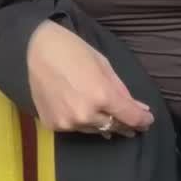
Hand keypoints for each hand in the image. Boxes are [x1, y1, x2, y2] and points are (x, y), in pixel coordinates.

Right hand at [27, 21, 154, 137]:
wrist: (33, 49)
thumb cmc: (71, 49)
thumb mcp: (103, 64)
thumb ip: (121, 91)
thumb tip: (139, 109)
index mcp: (102, 95)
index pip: (131, 118)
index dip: (143, 120)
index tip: (147, 119)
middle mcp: (86, 114)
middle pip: (115, 127)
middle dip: (125, 123)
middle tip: (129, 119)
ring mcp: (68, 123)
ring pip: (95, 130)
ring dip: (103, 123)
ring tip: (103, 113)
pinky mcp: (53, 126)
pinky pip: (75, 128)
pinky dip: (81, 122)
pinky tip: (80, 109)